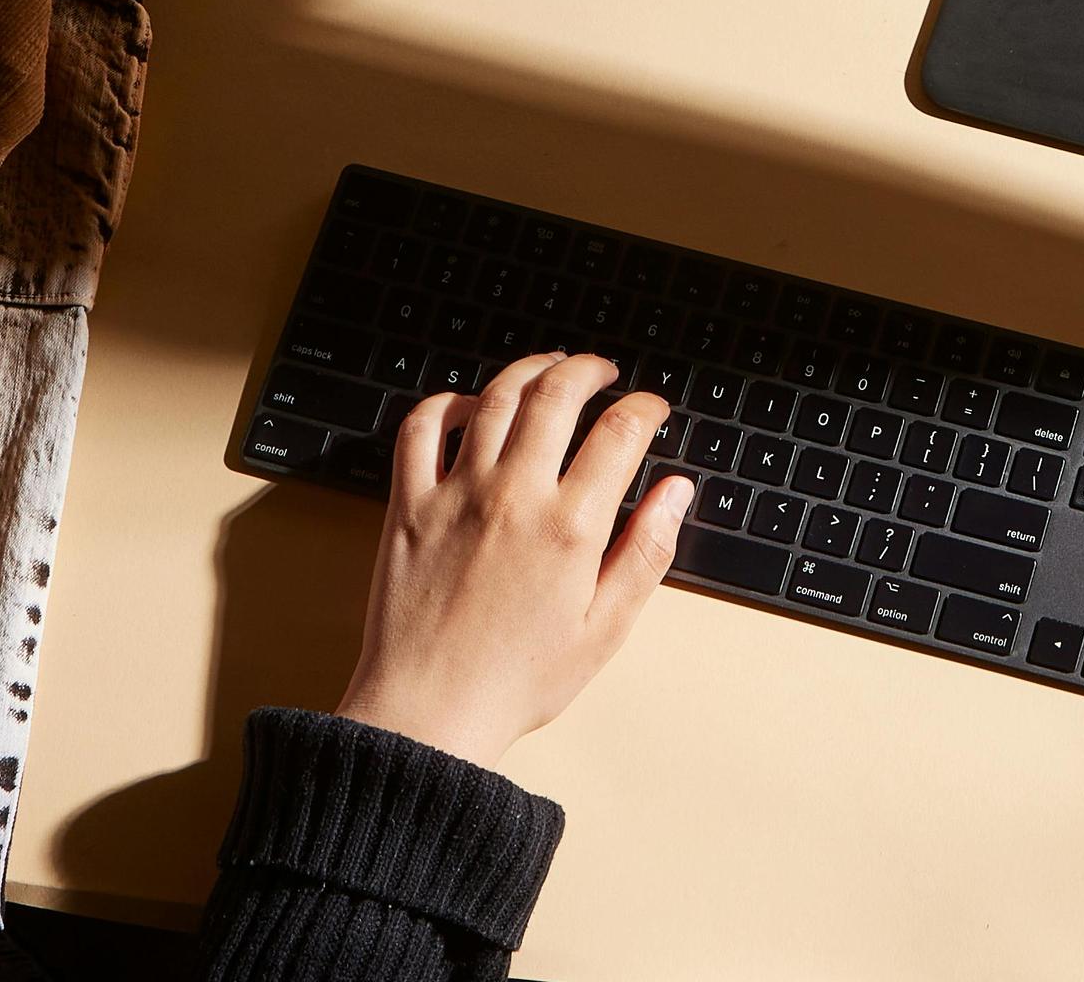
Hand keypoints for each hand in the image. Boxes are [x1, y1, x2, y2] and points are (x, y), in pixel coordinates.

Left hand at [332, 350, 692, 769]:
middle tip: (604, 372)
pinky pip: (422, 427)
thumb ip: (646, 552)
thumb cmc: (518, 682)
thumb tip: (675, 491)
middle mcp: (514, 496)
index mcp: (571, 527)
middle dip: (590, 370)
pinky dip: (448, 402)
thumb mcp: (605, 630)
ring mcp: (455, 494)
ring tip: (549, 370)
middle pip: (558, 394)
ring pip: (495, 398)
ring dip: (529, 370)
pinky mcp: (408, 504)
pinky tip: (469, 405)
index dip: (645, 408)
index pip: (620, 432)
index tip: (652, 409)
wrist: (428, 715)